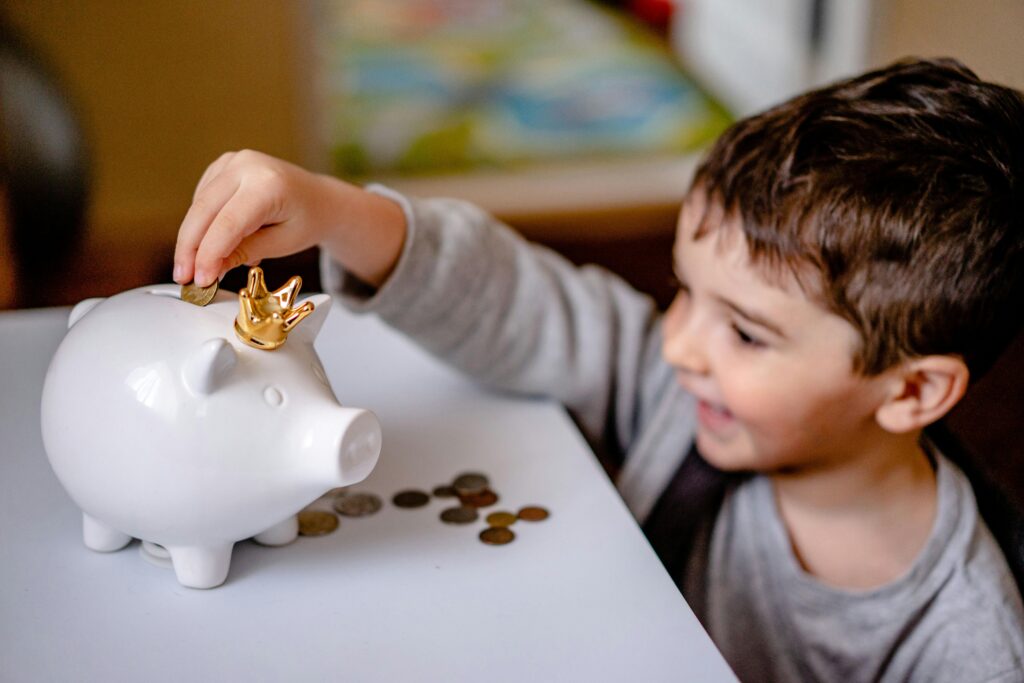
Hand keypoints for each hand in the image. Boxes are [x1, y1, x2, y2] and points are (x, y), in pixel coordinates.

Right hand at [173, 150, 405, 287]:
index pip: (228, 223)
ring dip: (191, 238)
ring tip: (194, 268)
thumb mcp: (281, 244)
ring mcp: (234, 161)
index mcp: (269, 185)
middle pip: (204, 210)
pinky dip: (201, 222)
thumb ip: (244, 252)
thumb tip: (208, 269)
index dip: (208, 254)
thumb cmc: (306, 221)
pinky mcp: (224, 164)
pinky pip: (202, 196)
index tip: (199, 280)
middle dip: (190, 248)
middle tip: (183, 278)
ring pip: (198, 204)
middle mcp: (248, 165)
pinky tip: (208, 242)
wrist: (318, 199)